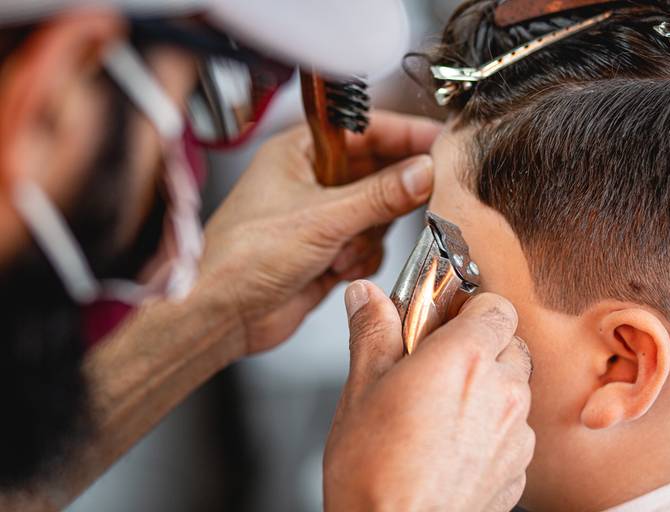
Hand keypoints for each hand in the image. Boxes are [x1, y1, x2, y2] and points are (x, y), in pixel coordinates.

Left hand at [194, 111, 440, 355]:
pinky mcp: (328, 251)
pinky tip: (337, 270)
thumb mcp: (322, 218)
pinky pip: (368, 245)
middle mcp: (312, 181)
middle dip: (392, 194)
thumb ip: (380, 195)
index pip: (365, 130)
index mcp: (300, 152)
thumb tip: (423, 172)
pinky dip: (361, 259)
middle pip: (377, 172)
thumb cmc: (244, 256)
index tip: (441, 143)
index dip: (406, 135)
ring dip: (369, 235)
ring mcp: (321, 217)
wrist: (224, 315)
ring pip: (378, 213)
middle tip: (421, 199)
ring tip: (345, 249)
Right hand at [324, 281, 534, 511]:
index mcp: (464, 358)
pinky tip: (453, 445)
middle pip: (509, 345)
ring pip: (515, 388)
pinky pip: (515, 431)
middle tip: (437, 365)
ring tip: (441, 410)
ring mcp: (515, 433)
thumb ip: (372, 332)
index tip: (445, 320)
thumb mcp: (361, 389)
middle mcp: (502, 391)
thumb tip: (367, 297)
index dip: (470, 308)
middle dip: (479, 348)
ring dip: (488, 389)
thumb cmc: (375, 473)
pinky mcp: (518, 468)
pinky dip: (492, 429)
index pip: (495, 305)